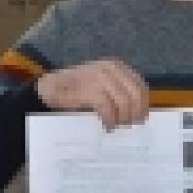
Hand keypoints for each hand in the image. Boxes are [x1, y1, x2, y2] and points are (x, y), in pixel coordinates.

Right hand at [35, 59, 149, 130]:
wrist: (49, 87)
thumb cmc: (75, 90)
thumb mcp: (101, 84)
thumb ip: (118, 91)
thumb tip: (140, 111)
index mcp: (116, 66)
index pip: (140, 86)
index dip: (144, 105)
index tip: (141, 119)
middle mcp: (110, 69)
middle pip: (136, 95)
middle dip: (135, 114)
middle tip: (129, 126)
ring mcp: (100, 78)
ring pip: (125, 102)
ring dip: (123, 119)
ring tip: (117, 126)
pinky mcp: (90, 89)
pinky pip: (108, 108)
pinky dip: (110, 120)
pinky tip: (107, 125)